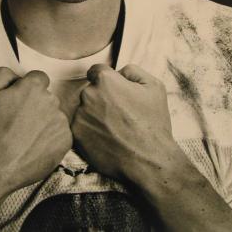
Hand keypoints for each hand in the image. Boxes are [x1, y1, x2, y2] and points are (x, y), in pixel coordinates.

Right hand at [0, 67, 71, 199]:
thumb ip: (3, 75)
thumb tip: (17, 75)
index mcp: (33, 87)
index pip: (38, 78)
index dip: (28, 88)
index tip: (18, 102)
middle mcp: (51, 101)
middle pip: (46, 97)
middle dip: (35, 105)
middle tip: (18, 122)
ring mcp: (60, 122)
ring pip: (54, 115)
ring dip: (43, 122)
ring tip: (24, 138)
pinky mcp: (66, 141)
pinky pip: (60, 133)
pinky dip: (50, 138)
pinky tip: (34, 147)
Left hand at [72, 64, 175, 184]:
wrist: (148, 160)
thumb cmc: (153, 123)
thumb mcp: (154, 87)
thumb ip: (132, 71)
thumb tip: (119, 71)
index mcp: (106, 80)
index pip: (96, 71)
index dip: (106, 80)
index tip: (113, 91)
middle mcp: (89, 94)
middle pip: (91, 91)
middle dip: (101, 98)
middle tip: (119, 113)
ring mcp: (80, 115)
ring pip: (84, 109)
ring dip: (95, 114)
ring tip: (114, 128)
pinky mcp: (76, 134)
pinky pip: (81, 126)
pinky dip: (90, 130)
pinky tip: (106, 138)